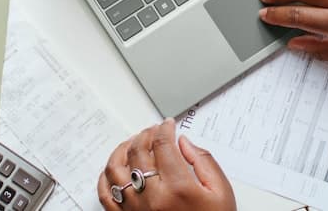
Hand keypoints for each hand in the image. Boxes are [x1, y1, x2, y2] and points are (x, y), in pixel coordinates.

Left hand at [97, 119, 235, 210]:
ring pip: (115, 169)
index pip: (162, 144)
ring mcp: (135, 209)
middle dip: (145, 134)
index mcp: (178, 187)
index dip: (164, 129)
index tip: (168, 125)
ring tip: (132, 143)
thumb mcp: (221, 192)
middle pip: (138, 152)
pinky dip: (105, 177)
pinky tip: (114, 169)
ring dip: (122, 149)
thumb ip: (204, 162)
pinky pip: (105, 195)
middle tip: (153, 130)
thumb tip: (184, 143)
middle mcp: (152, 197)